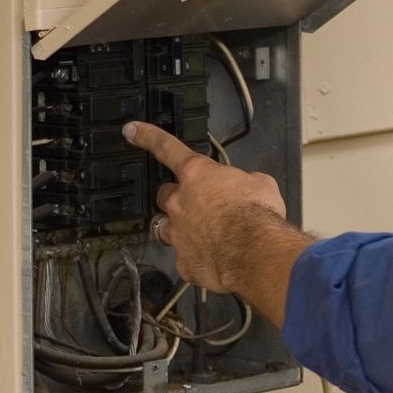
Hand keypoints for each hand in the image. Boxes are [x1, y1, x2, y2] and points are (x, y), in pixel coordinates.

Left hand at [123, 120, 287, 293]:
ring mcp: (177, 233)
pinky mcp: (183, 261)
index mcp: (197, 175)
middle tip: (196, 205)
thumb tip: (248, 185)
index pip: (166, 148)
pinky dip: (195, 257)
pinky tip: (211, 260)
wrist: (256, 253)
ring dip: (177, 228)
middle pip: (163, 195)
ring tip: (198, 235)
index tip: (130, 131)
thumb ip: (246, 181)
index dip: (147, 136)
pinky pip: (183, 257)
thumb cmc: (258, 215)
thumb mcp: (262, 184)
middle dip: (176, 198)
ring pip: (164, 227)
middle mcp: (179, 202)